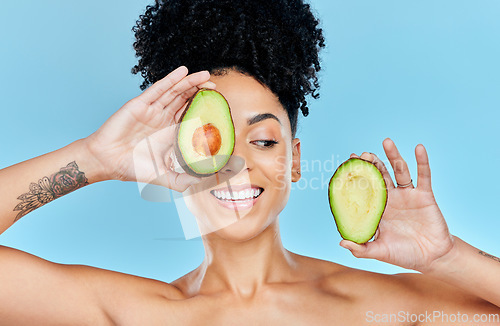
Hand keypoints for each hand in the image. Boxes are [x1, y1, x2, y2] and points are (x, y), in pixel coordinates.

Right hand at [84, 66, 214, 191]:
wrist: (108, 162)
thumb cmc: (134, 168)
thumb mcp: (165, 177)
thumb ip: (184, 182)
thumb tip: (205, 184)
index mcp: (170, 132)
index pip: (191, 115)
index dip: (204, 108)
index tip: (218, 104)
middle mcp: (163, 118)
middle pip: (185, 99)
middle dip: (200, 91)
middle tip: (214, 86)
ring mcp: (152, 110)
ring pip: (175, 91)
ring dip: (190, 82)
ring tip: (205, 74)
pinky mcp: (141, 104)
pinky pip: (158, 89)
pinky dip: (171, 79)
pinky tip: (182, 71)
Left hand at [339, 138, 454, 271]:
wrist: (432, 258)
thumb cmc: (404, 254)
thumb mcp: (380, 252)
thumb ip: (362, 248)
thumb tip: (341, 242)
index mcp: (378, 209)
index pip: (365, 188)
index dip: (358, 175)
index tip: (348, 162)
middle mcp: (391, 198)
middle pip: (380, 175)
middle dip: (372, 163)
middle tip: (362, 153)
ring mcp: (408, 195)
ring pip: (399, 171)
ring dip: (393, 156)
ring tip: (386, 141)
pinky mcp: (425, 196)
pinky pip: (424, 176)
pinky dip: (422, 161)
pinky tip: (418, 148)